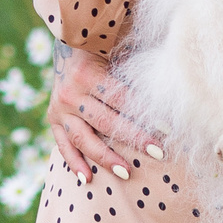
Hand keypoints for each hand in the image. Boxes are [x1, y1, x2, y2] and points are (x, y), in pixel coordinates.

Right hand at [48, 51, 164, 183]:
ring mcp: (59, 109)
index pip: (121, 99)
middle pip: (106, 122)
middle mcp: (70, 93)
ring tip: (126, 172)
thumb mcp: (117, 48)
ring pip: (83, 139)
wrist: (66, 43)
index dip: (144, 114)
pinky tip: (87, 179)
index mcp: (86, 73)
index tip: (167, 129)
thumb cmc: (101, 46)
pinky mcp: (52, 120)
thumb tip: (169, 78)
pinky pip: (63, 145)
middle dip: (134, 138)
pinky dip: (74, 163)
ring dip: (106, 158)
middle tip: (158, 152)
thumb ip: (135, 65)